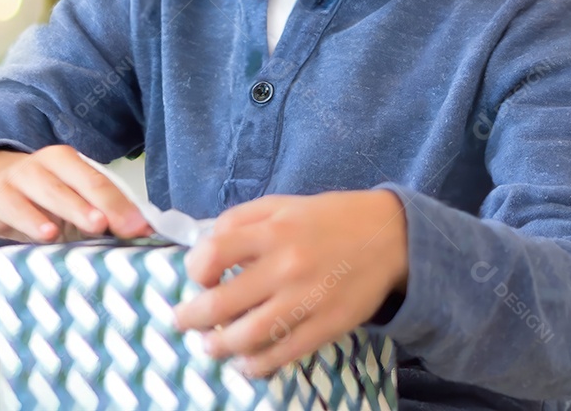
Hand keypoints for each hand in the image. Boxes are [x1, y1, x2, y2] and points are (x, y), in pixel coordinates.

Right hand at [0, 144, 154, 243]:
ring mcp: (23, 176)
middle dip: (108, 203)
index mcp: (74, 163)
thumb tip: (138, 235)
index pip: (104, 182)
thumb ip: (98, 215)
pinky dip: (33, 220)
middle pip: (84, 181)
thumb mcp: (68, 203)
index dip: (125, 205)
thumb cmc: (38, 200)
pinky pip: (17, 206)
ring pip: (52, 190)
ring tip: (96, 224)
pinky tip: (48, 234)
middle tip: (127, 226)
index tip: (144, 228)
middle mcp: (51, 163)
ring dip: (75, 207)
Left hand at [172, 190, 407, 377]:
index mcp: (272, 231)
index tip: (197, 277)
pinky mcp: (326, 327)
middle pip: (221, 303)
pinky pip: (281, 355)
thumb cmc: (326, 218)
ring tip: (210, 345)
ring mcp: (306, 300)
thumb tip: (204, 248)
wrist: (388, 237)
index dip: (194, 269)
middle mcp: (285, 266)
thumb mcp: (280, 205)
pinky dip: (255, 365)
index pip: (212, 253)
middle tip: (182, 321)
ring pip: (247, 337)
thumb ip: (239, 221)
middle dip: (191, 318)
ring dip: (218, 347)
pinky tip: (245, 363)